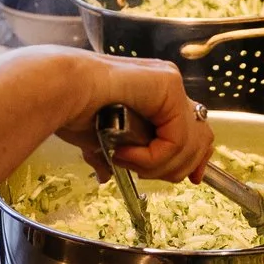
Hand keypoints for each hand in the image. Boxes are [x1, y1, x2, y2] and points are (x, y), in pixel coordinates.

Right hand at [58, 56, 211, 181]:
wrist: (62, 93)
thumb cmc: (72, 110)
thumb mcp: (100, 140)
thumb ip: (115, 155)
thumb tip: (107, 175)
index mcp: (157, 96)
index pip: (195, 130)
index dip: (195, 159)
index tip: (189, 180)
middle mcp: (168, 86)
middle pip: (202, 137)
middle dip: (180, 166)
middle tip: (146, 174)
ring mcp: (170, 84)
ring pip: (190, 144)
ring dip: (156, 165)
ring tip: (125, 160)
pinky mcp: (168, 85)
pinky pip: (176, 138)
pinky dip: (153, 156)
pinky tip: (126, 152)